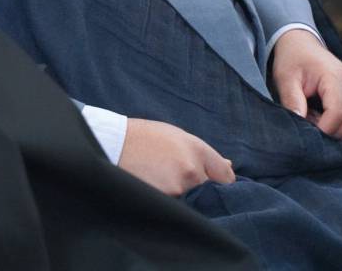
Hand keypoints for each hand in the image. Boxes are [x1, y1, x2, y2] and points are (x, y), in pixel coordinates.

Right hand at [117, 118, 234, 194]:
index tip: (216, 184)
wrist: (114, 144)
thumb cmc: (144, 137)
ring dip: (179, 191)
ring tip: (159, 176)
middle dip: (196, 185)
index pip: (225, 176)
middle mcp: (191, 170)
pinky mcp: (164, 200)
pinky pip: (174, 205)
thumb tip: (228, 167)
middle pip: (206, 189)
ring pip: (189, 198)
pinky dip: (167, 200)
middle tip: (174, 174)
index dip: (222, 182)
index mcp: (197, 150)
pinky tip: (153, 186)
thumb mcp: (175, 135)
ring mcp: (177, 188)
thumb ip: (202, 153)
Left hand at [268, 28, 341, 138]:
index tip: (304, 132)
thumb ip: (292, 101)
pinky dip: (335, 124)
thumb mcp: (285, 78)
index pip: (337, 115)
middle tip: (304, 122)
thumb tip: (301, 128)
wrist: (302, 44)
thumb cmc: (293, 59)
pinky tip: (318, 114)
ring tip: (309, 115)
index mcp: (335, 77)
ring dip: (331, 129)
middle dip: (326, 132)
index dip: (322, 130)